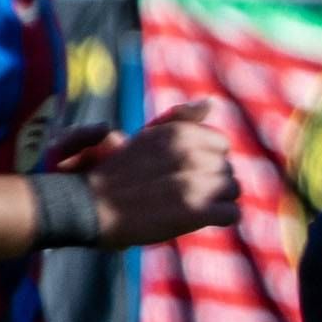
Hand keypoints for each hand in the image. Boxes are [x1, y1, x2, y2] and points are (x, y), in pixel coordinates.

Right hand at [76, 100, 240, 248]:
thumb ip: (181, 121)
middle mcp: (190, 154)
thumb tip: (211, 102)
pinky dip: (219, 219)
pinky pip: (232, 214)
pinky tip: (198, 219)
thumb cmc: (118, 174)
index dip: (206, 159)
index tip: (183, 170)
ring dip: (216, 200)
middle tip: (181, 190)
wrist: (88, 207)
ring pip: (233, 190)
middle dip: (210, 180)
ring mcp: (194, 183)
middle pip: (227, 168)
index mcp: (179, 134)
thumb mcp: (148, 138)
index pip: (221, 144)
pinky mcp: (196, 211)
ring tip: (188, 204)